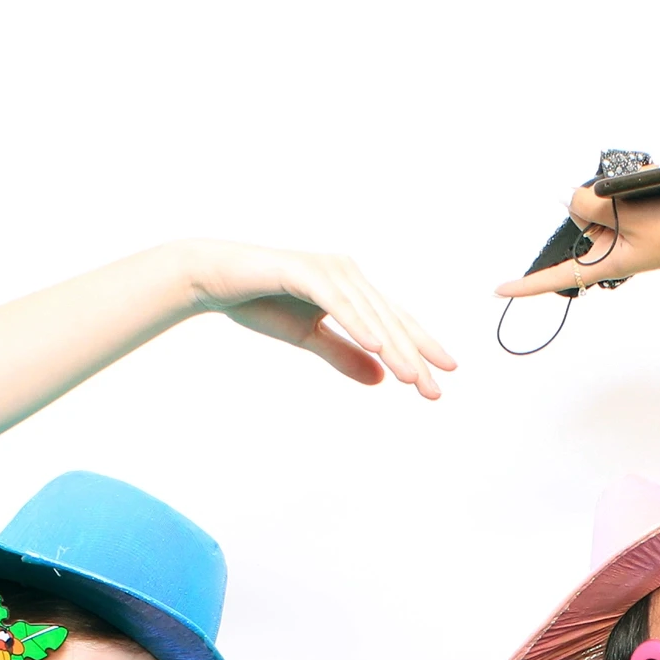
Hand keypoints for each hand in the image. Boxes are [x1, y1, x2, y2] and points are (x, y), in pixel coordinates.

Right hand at [179, 240, 455, 399]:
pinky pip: (338, 303)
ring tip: (411, 377)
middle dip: (414, 357)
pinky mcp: (305, 272)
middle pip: (389, 321)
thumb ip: (344, 355)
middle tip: (433, 390)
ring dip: (393, 347)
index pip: (393, 323)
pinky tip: (377, 346)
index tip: (444, 375)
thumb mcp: (308, 337)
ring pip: (369, 315)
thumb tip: (380, 378)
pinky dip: (358, 324)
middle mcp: (346, 274)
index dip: (420, 348)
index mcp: (351, 289)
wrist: (214, 280)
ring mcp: (328, 269)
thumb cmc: (259, 301)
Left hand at [495, 183, 659, 301]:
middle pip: (581, 221)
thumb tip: (572, 196)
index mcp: (605, 262)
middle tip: (630, 201)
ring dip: (619, 192)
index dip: (525, 285)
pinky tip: (656, 184)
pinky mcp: (640, 219)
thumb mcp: (626, 212)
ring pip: (602, 203)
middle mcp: (611, 250)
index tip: (497, 290)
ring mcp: (626, 234)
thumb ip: (589, 202)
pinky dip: (635, 187)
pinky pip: (624, 197)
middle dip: (595, 203)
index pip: (556, 275)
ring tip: (650, 193)